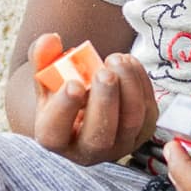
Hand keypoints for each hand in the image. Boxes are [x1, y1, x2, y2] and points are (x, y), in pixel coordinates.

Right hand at [28, 35, 157, 164]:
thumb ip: (43, 57)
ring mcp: (118, 145)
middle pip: (98, 137)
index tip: (73, 84)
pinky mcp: (142, 133)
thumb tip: (51, 40)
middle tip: (104, 72)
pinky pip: (148, 111)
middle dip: (104, 102)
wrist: (86, 107)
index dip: (64, 109)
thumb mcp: (47, 76)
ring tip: (118, 60)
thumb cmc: (61, 92)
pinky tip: (129, 63)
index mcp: (55, 138)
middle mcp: (87, 151)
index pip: (55, 134)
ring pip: (130, 123)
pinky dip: (141, 83)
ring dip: (128, 88)